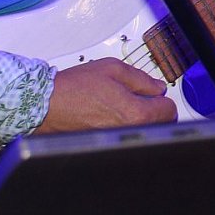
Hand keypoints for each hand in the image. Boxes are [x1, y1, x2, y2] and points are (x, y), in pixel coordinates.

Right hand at [38, 57, 175, 132]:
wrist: (46, 105)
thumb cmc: (74, 87)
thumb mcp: (113, 69)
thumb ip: (141, 79)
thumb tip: (156, 87)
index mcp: (134, 113)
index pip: (169, 111)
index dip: (163, 99)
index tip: (155, 94)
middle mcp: (127, 131)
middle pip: (159, 125)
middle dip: (154, 111)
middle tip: (140, 98)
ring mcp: (115, 140)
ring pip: (141, 132)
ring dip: (138, 120)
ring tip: (119, 105)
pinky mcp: (104, 145)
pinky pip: (123, 136)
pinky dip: (122, 127)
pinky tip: (108, 115)